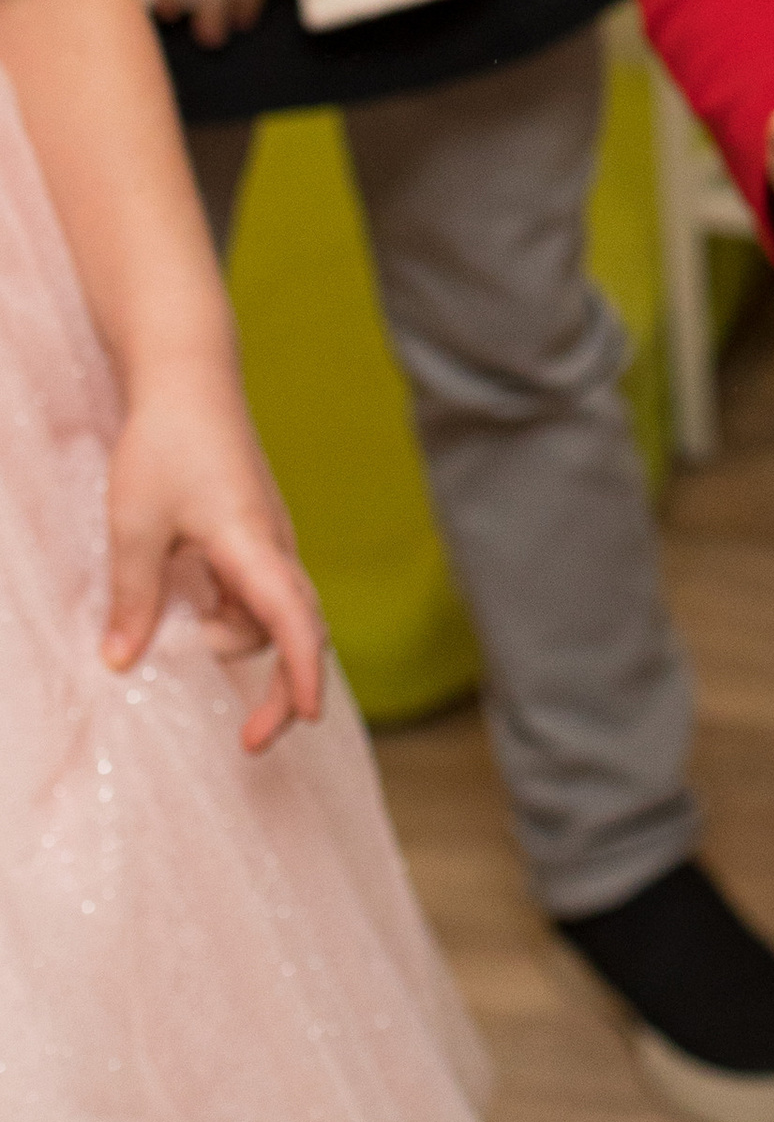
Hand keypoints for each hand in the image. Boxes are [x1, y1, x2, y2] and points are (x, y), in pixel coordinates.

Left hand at [105, 356, 327, 752]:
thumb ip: (133, 598)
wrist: (190, 378)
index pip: (293, 617)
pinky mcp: (255, 533)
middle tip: (252, 743)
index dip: (302, 672)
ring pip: (268, 612)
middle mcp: (273, 546)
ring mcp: (268, 539)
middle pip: (294, 628)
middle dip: (283, 687)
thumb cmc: (163, 444)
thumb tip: (121, 663)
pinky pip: (253, 592)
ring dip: (234, 640)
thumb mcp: (134, 524)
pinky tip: (188, 608)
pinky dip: (229, 615)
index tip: (304, 719)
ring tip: (177, 642)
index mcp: (251, 544)